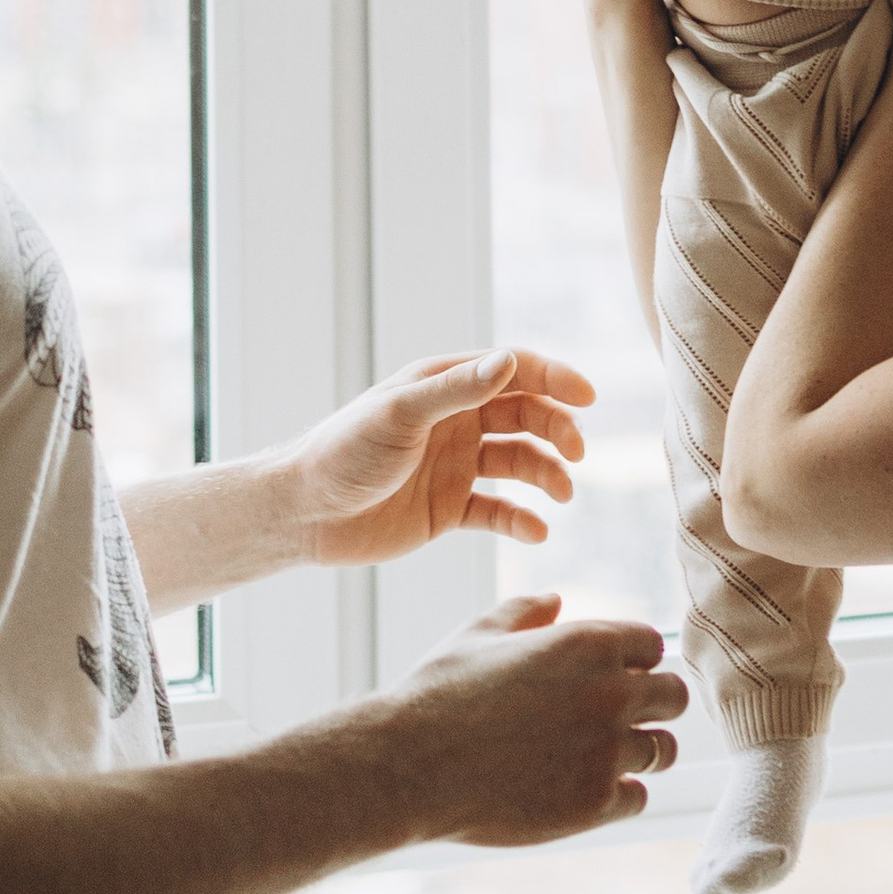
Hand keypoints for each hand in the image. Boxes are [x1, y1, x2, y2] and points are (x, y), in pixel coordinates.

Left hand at [282, 348, 592, 567]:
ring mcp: (455, 465)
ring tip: (561, 495)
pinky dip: (522, 519)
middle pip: (526, 416)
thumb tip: (511, 362)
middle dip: (557, 430)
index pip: (514, 372)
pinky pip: (499, 511)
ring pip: (520, 463)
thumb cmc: (343, 452)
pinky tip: (536, 530)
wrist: (304, 513)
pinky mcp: (449, 508)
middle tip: (576, 454)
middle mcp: (456, 421)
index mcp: (444, 386)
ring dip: (547, 475)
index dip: (555, 379)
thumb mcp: (400, 414)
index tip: (588, 397)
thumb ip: (457, 390)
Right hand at [405, 591, 687, 844]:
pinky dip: (617, 795)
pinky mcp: (595, 804)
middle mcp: (610, 694)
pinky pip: (638, 796)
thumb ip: (527, 612)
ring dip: (637, 752)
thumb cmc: (437, 696)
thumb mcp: (479, 635)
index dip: (632, 661)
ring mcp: (607, 752)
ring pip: (662, 750)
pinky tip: (579, 790)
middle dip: (650, 706)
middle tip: (613, 720)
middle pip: (674, 697)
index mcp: (588, 644)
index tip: (608, 678)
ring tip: (594, 757)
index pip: (653, 645)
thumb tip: (556, 599)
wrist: (408, 769)